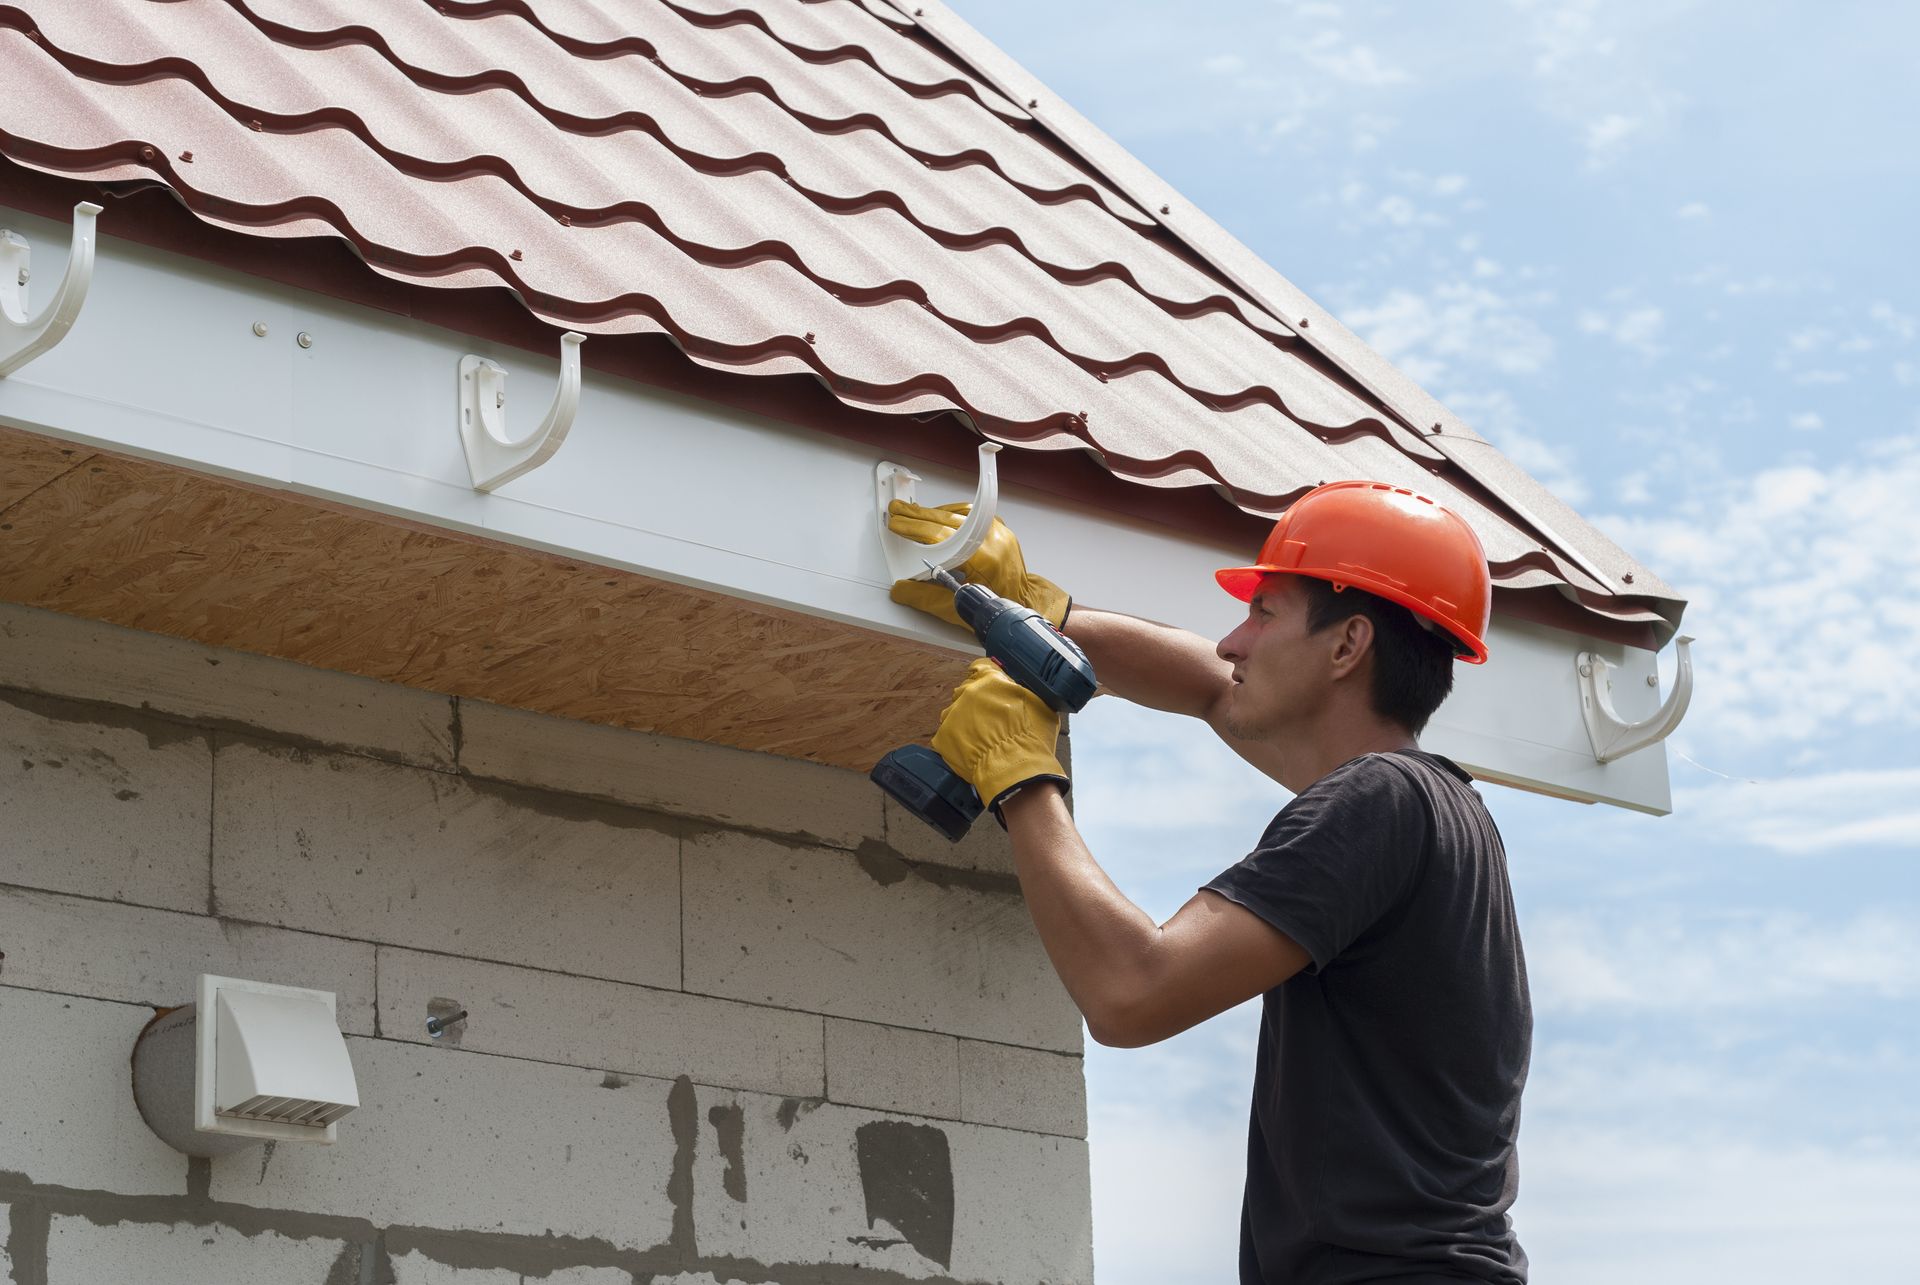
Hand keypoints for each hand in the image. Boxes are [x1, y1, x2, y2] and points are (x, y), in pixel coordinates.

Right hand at [887, 500, 1070, 627]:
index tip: (898, 525)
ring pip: (959, 515)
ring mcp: (998, 533)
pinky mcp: (999, 531)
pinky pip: (972, 515)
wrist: (1025, 602)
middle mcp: (992, 541)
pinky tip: (937, 516)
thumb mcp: (957, 609)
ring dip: (934, 514)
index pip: (941, 537)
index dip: (915, 529)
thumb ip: (926, 599)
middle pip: (947, 521)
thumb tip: (902, 589)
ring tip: (912, 515)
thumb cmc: (997, 607)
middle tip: (898, 513)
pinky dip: (951, 515)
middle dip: (917, 516)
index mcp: (983, 559)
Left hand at [931, 659, 1068, 811]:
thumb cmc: (1031, 737)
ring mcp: (952, 714)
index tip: (988, 688)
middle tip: (990, 720)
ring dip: (965, 721)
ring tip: (981, 738)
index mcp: (990, 680)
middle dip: (976, 703)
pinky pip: (948, 734)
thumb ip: (1020, 689)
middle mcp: (968, 692)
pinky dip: (958, 741)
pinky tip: (973, 749)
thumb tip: (1015, 685)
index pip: (980, 668)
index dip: (985, 678)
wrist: (1016, 767)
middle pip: (966, 692)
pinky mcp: (943, 736)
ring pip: (955, 713)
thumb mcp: (1038, 702)